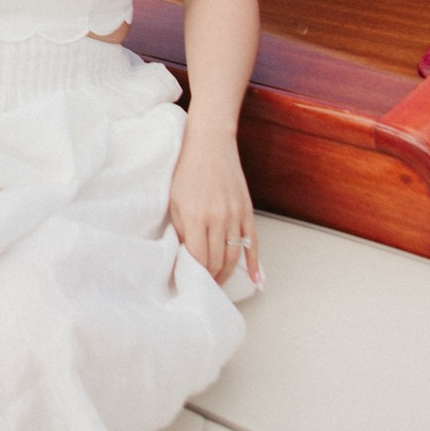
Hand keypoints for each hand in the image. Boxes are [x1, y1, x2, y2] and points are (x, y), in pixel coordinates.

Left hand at [168, 122, 259, 285]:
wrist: (210, 144)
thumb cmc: (187, 170)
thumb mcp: (175, 199)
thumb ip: (181, 228)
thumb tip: (187, 254)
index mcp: (196, 216)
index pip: (198, 257)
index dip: (195, 273)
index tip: (191, 280)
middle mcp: (218, 217)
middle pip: (217, 260)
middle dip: (211, 277)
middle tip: (205, 286)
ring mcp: (235, 214)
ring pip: (234, 255)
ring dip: (227, 273)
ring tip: (220, 283)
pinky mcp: (247, 210)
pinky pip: (253, 242)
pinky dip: (254, 263)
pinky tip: (254, 278)